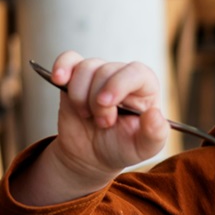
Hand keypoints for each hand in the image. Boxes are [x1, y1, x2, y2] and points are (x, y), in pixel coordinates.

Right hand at [10, 51, 168, 205]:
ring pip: (86, 67)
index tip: (105, 103)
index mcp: (146, 88)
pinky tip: (59, 80)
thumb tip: (154, 113)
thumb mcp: (145, 147)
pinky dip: (62, 66)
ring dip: (80, 95)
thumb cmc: (123, 147)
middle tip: (103, 123)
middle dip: (98, 101)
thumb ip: (155, 133)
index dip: (118, 84)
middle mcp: (124, 76)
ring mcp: (99, 76)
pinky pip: (69, 59)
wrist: (93, 155)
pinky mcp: (76, 78)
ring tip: (87, 116)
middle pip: (106, 71)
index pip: (137, 72)